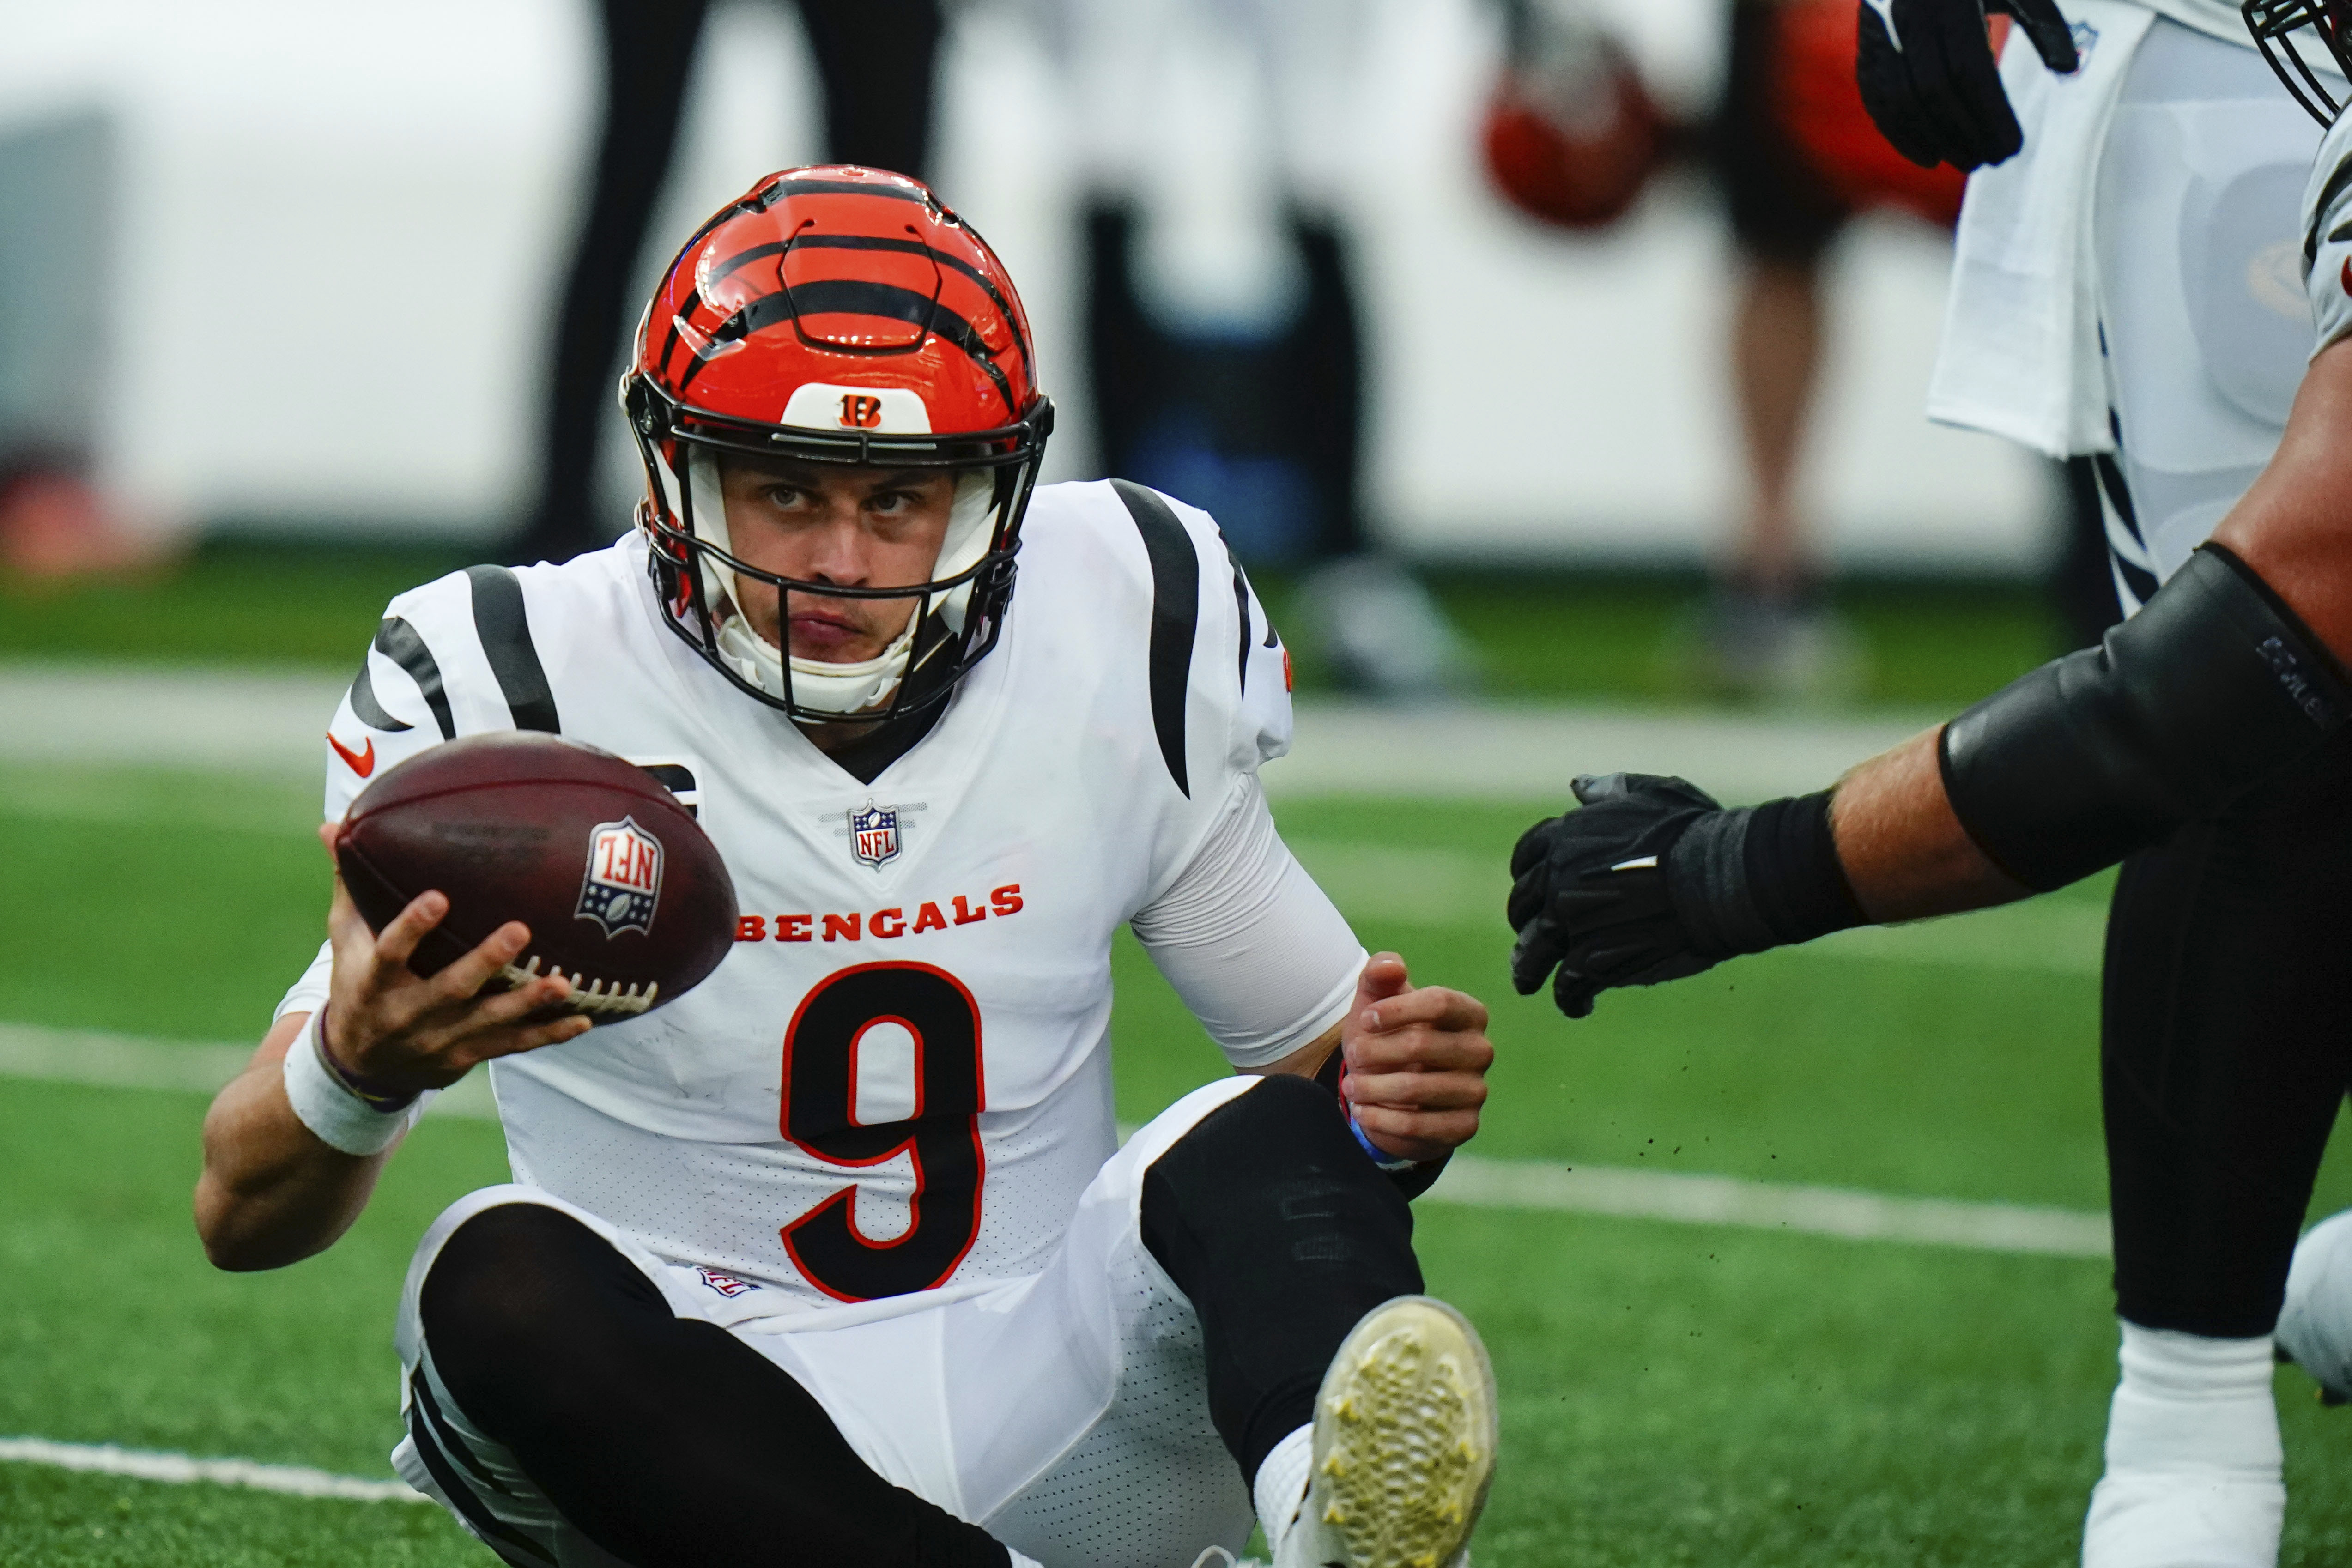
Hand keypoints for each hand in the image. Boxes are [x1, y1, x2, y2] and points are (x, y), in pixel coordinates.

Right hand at [316, 823, 588, 1098]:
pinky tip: (582, 1021)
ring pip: (488, 1021)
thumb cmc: (359, 984)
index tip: (437, 897)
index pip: (389, 952)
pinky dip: (548, 1035)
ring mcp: (440, 1038)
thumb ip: (349, 886)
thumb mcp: (345, 940)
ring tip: (563, 982)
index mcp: (374, 981)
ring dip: (527, 1003)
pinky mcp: (467, 1055)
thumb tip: (333, 826)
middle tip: (520, 930)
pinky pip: (511, 1045)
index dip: (411, 927)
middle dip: (485, 962)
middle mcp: (407, 1013)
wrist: (360, 1064)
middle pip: (449, 988)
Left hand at [1340, 954, 1492, 1163]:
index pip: (1440, 1002)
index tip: (1366, 1019)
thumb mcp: (1377, 1004)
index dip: (1396, 1010)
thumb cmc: (1388, 1039)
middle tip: (1352, 1056)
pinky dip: (1382, 1120)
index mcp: (1469, 1013)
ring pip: (1416, 1088)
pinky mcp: (1464, 1126)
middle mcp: (1480, 1051)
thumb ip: (1379, 976)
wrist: (1392, 1094)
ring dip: (1372, 1088)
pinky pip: (1419, 1126)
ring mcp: (1476, 1091)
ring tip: (1351, 1086)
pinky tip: (1364, 1111)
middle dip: (1376, 1051)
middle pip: (1422, 1044)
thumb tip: (1390, 965)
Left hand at [1507, 773, 1721, 1018]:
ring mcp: (1570, 923)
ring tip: (1529, 983)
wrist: (1721, 878)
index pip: (1525, 859)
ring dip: (1528, 970)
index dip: (1528, 877)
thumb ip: (1609, 791)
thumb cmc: (1695, 832)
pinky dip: (1570, 1000)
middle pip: (1523, 907)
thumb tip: (1578, 786)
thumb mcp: (1651, 794)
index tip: (1535, 892)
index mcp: (1565, 838)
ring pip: (1533, 953)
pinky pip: (1567, 988)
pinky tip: (1579, 1006)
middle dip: (1526, 923)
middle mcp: (1557, 880)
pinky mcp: (1592, 961)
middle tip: (1531, 940)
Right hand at [1856, 0, 2078, 171]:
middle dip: (1964, 133)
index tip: (2012, 146)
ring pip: (1900, 100)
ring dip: (1932, 140)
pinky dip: (1899, 133)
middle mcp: (1911, 15)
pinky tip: (1926, 154)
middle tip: (1991, 160)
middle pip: (1934, 92)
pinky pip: (1877, 98)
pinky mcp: (1869, 43)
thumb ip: (2042, 21)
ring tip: (1964, 161)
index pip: (1969, 70)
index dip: (1990, 115)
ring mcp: (1883, 30)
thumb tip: (2068, 68)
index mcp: (1952, 0)